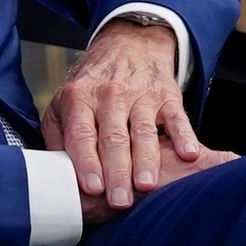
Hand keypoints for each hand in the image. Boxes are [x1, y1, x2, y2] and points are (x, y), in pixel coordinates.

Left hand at [45, 20, 232, 222]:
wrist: (128, 45)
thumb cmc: (91, 85)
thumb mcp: (63, 103)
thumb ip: (59, 137)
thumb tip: (58, 175)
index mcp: (80, 98)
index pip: (82, 134)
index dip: (87, 162)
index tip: (92, 188)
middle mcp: (110, 95)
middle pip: (114, 138)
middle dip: (117, 172)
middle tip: (120, 201)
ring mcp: (141, 94)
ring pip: (144, 131)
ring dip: (147, 160)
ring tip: (147, 186)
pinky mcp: (167, 95)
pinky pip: (178, 118)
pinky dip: (184, 137)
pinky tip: (188, 155)